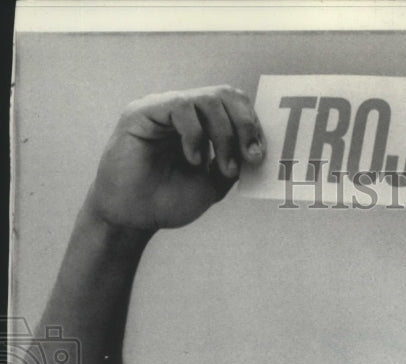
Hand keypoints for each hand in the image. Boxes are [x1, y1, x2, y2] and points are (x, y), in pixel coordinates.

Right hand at [87, 85, 264, 231]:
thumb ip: (235, 163)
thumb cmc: (169, 201)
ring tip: (224, 168)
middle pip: (225, 94)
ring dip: (224, 136)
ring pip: (206, 99)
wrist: (136, 218)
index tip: (259, 155)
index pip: (234, 104)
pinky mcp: (141, 112)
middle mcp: (183, 111)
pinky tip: (194, 160)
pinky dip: (196, 134)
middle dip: (245, 125)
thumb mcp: (214, 183)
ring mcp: (162, 109)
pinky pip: (180, 106)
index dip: (252, 125)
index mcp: (200, 123)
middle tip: (252, 156)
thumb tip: (258, 148)